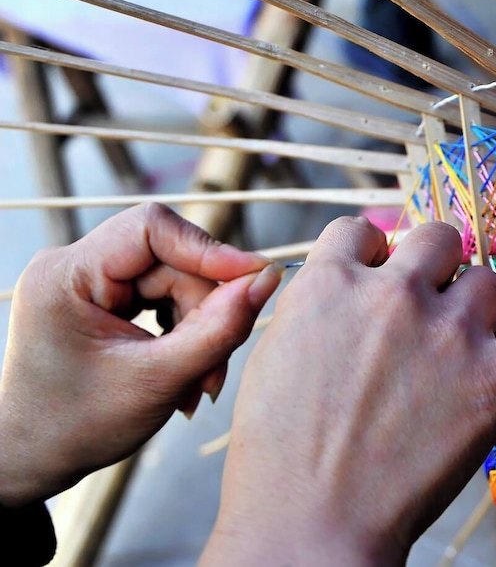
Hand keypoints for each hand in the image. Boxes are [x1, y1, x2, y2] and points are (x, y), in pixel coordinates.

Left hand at [0, 203, 281, 506]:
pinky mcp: (103, 300)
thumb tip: (267, 281)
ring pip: (174, 282)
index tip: (255, 278)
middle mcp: (72, 266)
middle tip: (217, 367)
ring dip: (200, 330)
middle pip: (171, 262)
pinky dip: (185, 334)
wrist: (33, 460)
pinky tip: (185, 374)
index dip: (209, 249)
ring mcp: (88, 283)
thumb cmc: (78, 427)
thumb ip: (220, 328)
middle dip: (205, 312)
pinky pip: (163, 299)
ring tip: (199, 384)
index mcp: (66, 275)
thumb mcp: (160, 380)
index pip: (151, 229)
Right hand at [201, 218, 495, 564]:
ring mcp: (450, 334)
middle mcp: (395, 294)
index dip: (373, 258)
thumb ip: (318, 304)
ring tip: (456, 355)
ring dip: (475, 310)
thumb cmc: (280, 454)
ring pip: (487, 281)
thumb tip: (354, 277)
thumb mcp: (272, 353)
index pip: (364, 230)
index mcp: (331, 283)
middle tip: (421, 317)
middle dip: (431, 270)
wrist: (312, 523)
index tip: (376, 289)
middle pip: (438, 239)